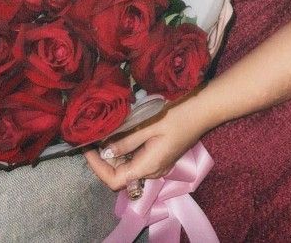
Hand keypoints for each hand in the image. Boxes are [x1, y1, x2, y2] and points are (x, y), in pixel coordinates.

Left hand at [83, 97, 206, 191]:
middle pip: (121, 174)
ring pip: (129, 167)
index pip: (115, 180)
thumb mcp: (148, 126)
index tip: (87, 149)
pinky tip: (123, 133)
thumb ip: (126, 140)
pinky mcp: (161, 156)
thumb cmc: (177, 116)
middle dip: (105, 159)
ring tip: (105, 134)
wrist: (202, 111)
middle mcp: (153, 171)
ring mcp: (158, 165)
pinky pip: (139, 159)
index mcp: (148, 166)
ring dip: (116, 154)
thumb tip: (106, 152)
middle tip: (94, 138)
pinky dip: (127, 150)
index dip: (98, 168)